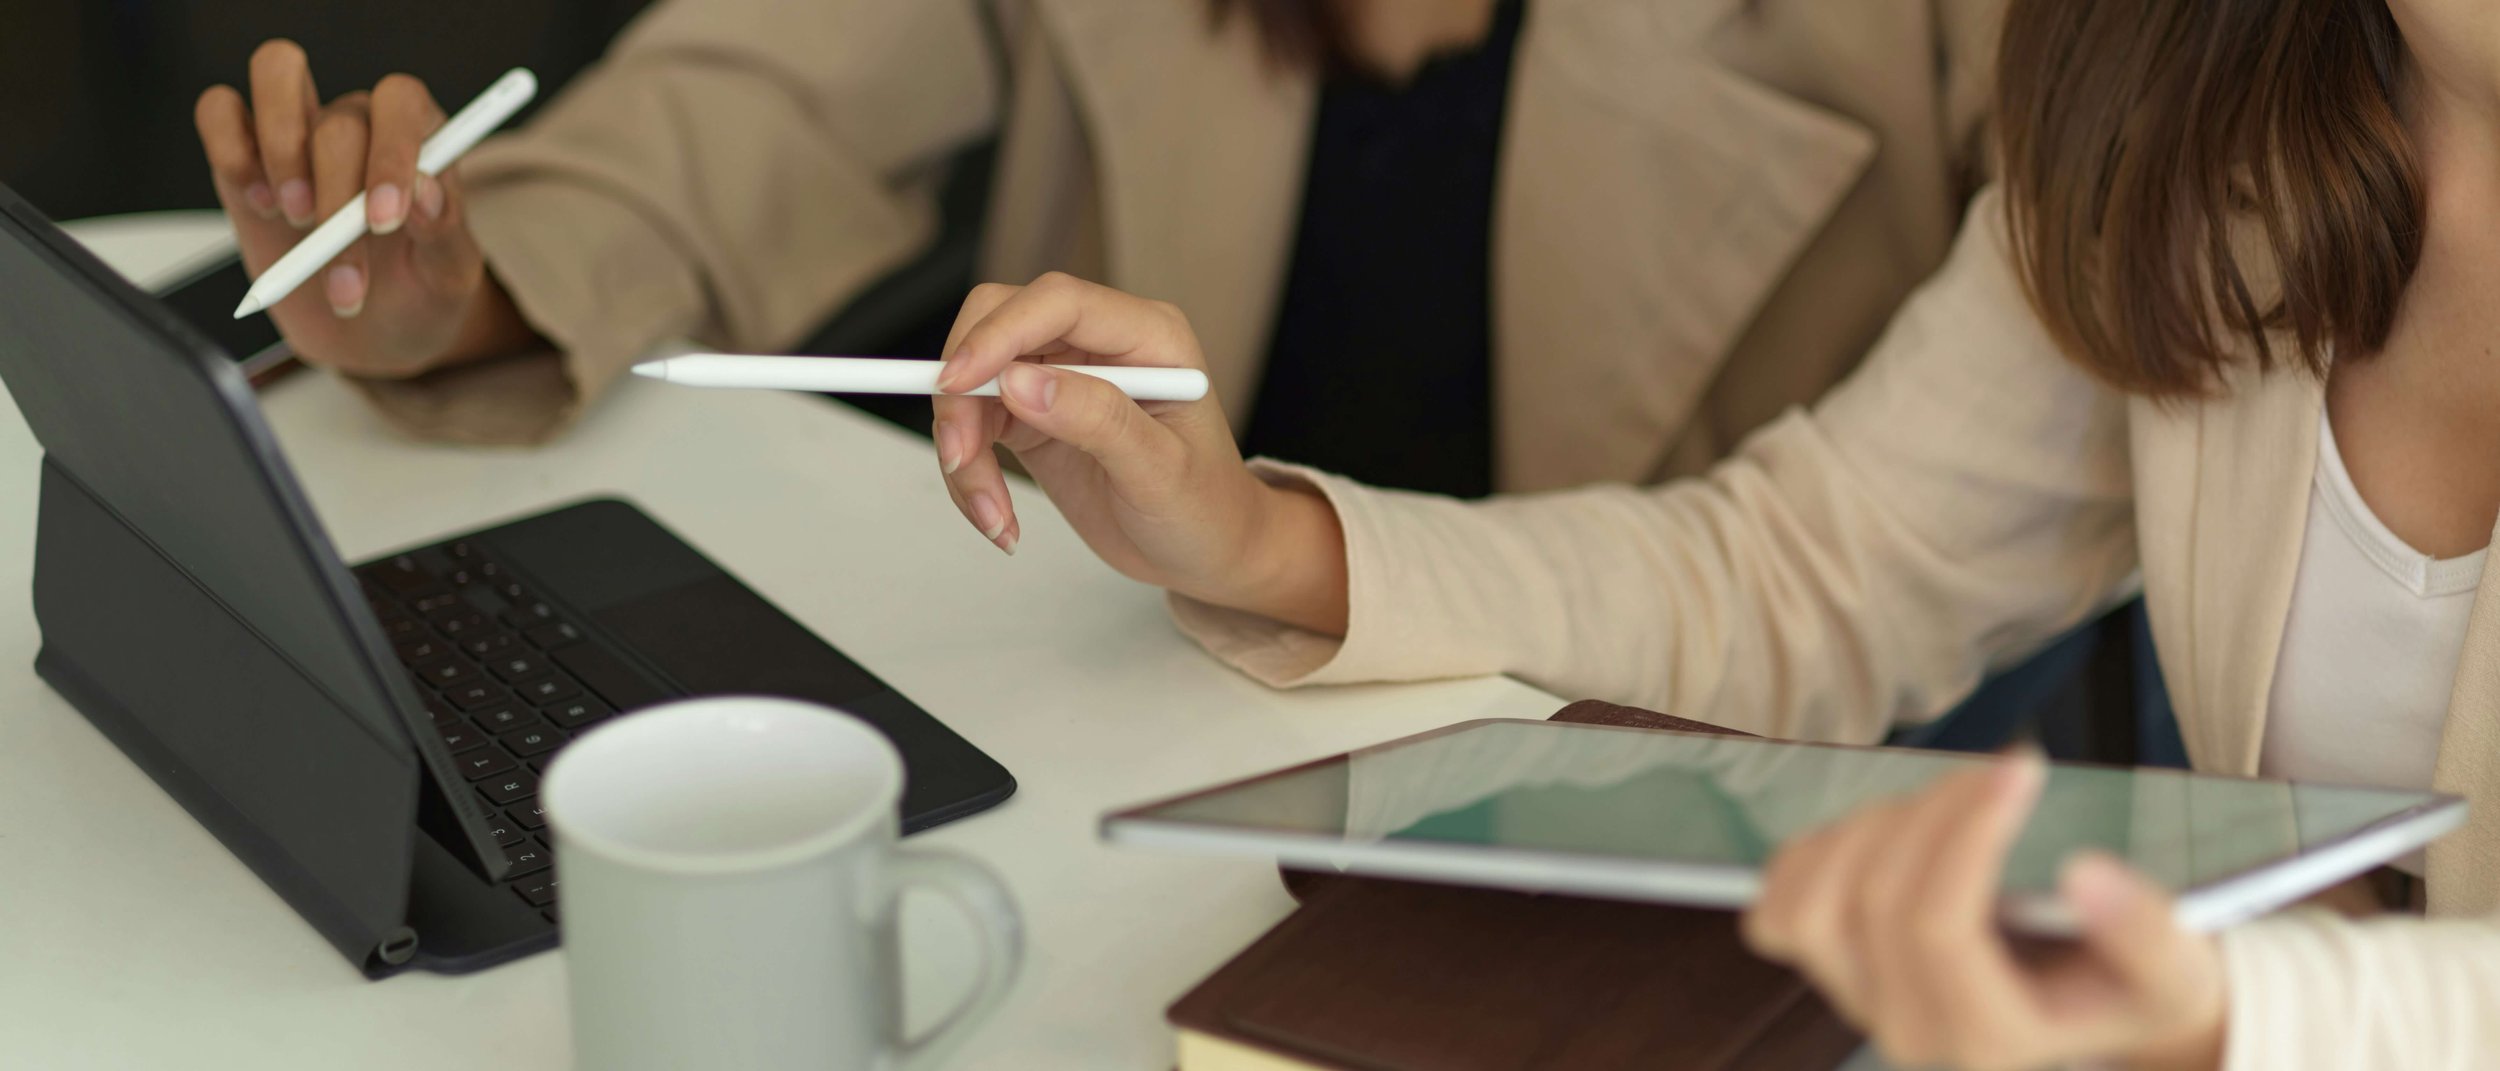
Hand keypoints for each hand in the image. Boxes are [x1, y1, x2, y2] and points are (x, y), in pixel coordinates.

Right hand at [194, 40, 533, 378]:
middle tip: (334, 246)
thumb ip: (445, 230)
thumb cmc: (417, 293)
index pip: (402, 102)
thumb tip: (424, 191)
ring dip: (282, 153)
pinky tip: (260, 207)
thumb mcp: (448, 276)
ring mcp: (300, 131)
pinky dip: (231, 154)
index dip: (392, 153)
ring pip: (277, 72)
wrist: (371, 336)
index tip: (383, 219)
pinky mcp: (246, 154)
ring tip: (297, 218)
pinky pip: (220, 111)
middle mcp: (360, 121)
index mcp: (421, 137)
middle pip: (339, 118)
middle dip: (335, 197)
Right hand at [929, 273, 1349, 633]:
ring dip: (963, 446)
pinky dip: (969, 471)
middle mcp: (1100, 343)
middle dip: (964, 389)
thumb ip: (1097, 419)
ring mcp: (1063, 376)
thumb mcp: (1160, 471)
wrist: (1207, 550)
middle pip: (999, 323)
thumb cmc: (1205, 508)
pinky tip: (998, 520)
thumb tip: (1018, 382)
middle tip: (959, 457)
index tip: (955, 384)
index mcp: (1147, 335)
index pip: (1056, 302)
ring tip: (991, 516)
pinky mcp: (1035, 415)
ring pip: (975, 379)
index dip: (997, 333)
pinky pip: (976, 423)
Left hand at [1742, 753, 2228, 1070]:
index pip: (1940, 928)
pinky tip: (1886, 828)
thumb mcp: (2173, 968)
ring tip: (1941, 802)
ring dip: (1867, 829)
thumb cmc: (2128, 982)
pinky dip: (1816, 851)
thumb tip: (2083, 873)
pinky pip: (1774, 908)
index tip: (2019, 768)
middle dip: (1931, 813)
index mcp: (1989, 1039)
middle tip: (1993, 771)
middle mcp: (1910, 1031)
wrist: (2089, 1007)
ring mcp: (1856, 1002)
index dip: (1968, 834)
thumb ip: (2142, 929)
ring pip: (1808, 905)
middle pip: (1875, 901)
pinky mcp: (1825, 969)